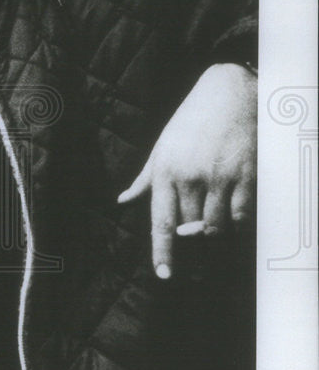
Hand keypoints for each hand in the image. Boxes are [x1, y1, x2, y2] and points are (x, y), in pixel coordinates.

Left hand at [117, 63, 256, 278]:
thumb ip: (145, 178)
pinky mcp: (246, 176)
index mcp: (166, 171)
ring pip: (217, 229)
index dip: (163, 252)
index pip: (161, 221)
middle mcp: (190, 177)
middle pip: (189, 231)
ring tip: (212, 264)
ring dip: (214, 251)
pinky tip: (234, 239)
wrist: (229, 93)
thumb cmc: (191, 120)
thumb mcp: (162, 146)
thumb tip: (123, 200)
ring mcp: (220, 178)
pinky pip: (242, 217)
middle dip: (191, 258)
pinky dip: (238, 232)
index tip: (164, 275)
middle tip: (193, 277)